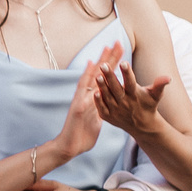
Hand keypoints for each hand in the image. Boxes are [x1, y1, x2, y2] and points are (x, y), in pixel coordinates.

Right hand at [51, 42, 120, 163]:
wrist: (69, 148)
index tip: (122, 52)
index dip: (113, 66)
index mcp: (94, 99)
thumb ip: (101, 111)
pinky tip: (92, 65)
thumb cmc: (82, 136)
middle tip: (119, 42)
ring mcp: (82, 99)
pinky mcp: (79, 105)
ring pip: (93, 76)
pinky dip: (88, 76)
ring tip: (108, 47)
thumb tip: (108, 107)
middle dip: (110, 58)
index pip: (105, 78)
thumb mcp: (96, 121)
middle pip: (100, 73)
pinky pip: (84, 88)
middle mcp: (87, 95)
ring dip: (100, 62)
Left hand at [94, 63, 174, 136]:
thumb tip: (169, 77)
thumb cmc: (148, 105)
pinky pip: (102, 108)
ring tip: (97, 75)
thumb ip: (159, 85)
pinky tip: (94, 92)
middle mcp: (125, 102)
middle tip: (103, 65)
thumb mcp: (155, 95)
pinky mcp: (108, 116)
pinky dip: (98, 101)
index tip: (123, 62)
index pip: (131, 82)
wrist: (142, 126)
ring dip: (102, 87)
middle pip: (116, 88)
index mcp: (135, 95)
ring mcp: (116, 110)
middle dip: (110, 77)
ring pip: (107, 97)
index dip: (127, 73)